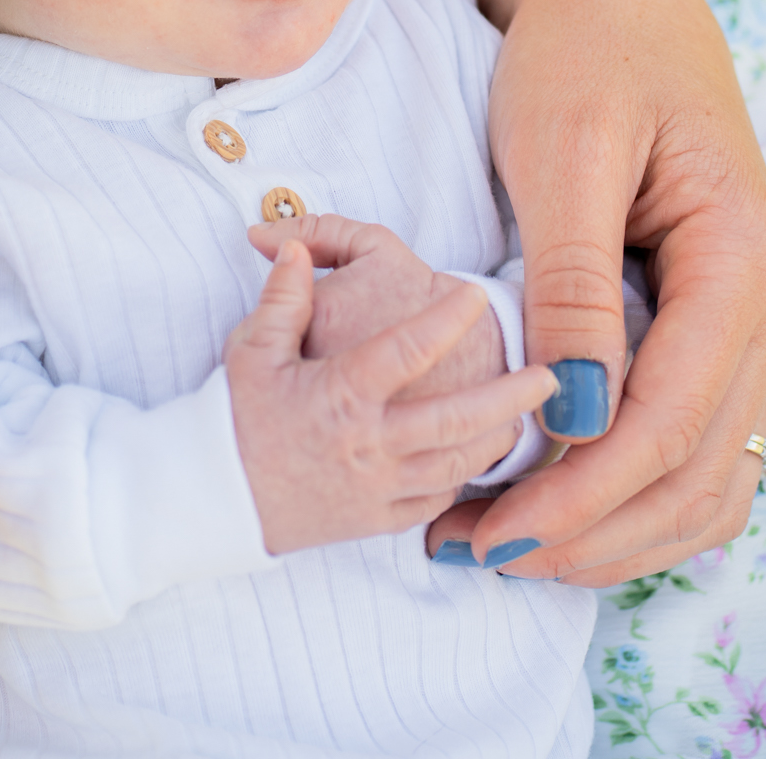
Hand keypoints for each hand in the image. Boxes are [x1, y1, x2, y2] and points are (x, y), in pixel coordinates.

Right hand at [224, 240, 554, 554]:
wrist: (216, 499)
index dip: (446, 320)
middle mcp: (369, 445)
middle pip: (457, 421)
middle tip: (549, 374)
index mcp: (340, 396)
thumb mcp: (251, 350)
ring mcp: (378, 488)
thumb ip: (284, 297)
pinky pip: (438, 500)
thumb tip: (297, 246)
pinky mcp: (379, 519)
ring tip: (529, 413)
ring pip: (458, 464)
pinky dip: (467, 477)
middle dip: (509, 397)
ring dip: (499, 437)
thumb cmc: (234, 417)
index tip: (476, 295)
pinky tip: (482, 455)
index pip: (406, 352)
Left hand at [470, 0, 765, 582]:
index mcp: (743, 264)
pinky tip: (549, 498)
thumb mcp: (563, 152)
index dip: (580, 496)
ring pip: (702, 475)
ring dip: (609, 527)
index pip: (667, 424)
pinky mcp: (712, 324)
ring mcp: (749, 322)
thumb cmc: (579, 53)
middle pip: (692, 471)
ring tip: (499, 541)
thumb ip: (574, 281)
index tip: (488, 531)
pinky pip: (691, 439)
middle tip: (475, 553)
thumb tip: (582, 415)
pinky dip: (628, 489)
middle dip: (587, 531)